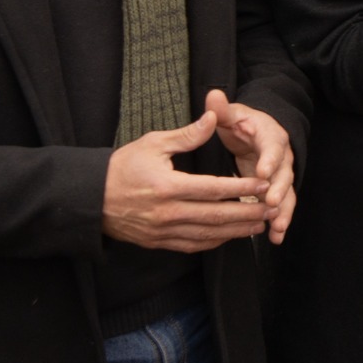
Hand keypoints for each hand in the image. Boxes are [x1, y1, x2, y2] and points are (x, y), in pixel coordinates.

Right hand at [102, 110, 271, 252]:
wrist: (89, 197)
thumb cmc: (122, 166)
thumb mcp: (153, 143)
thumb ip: (188, 135)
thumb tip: (213, 117)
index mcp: (168, 186)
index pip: (215, 189)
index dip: (243, 188)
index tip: (265, 184)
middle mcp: (167, 213)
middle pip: (217, 216)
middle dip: (249, 213)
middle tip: (274, 208)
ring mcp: (162, 231)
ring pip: (208, 235)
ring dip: (238, 231)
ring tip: (262, 224)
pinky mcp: (158, 242)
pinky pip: (193, 245)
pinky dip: (216, 241)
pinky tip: (232, 235)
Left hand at [204, 88, 296, 243]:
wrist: (257, 132)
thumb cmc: (241, 123)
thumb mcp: (232, 114)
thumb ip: (223, 109)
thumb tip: (213, 95)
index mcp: (271, 136)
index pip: (273, 146)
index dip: (270, 160)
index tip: (263, 173)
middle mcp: (281, 156)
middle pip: (285, 174)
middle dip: (279, 191)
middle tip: (269, 204)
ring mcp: (280, 175)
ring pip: (287, 194)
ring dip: (283, 212)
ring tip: (277, 229)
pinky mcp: (275, 189)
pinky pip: (281, 206)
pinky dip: (279, 221)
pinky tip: (275, 238)